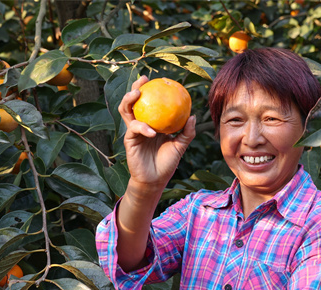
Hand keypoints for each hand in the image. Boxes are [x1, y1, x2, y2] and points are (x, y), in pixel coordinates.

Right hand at [118, 76, 195, 192]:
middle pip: (133, 101)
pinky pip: (134, 129)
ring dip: (129, 100)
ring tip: (137, 93)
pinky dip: (143, 128)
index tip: (160, 79)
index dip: (152, 90)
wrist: (155, 180)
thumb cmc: (167, 162)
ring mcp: (133, 132)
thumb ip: (187, 132)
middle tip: (143, 79)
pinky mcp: (129, 140)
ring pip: (126, 111)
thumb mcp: (180, 145)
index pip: (150, 102)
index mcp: (151, 122)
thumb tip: (194, 116)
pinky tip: (152, 131)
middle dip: (135, 87)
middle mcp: (140, 124)